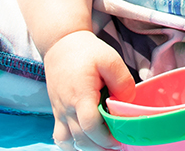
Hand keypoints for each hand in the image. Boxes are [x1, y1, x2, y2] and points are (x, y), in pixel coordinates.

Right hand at [42, 30, 136, 150]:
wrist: (60, 43)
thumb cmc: (86, 51)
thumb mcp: (110, 59)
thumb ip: (122, 82)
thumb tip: (127, 103)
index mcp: (80, 96)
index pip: (91, 128)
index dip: (107, 138)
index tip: (121, 138)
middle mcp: (67, 108)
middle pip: (82, 140)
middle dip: (101, 146)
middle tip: (118, 143)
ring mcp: (60, 112)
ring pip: (69, 143)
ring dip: (87, 147)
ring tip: (103, 142)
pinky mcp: (57, 113)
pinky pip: (61, 138)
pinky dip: (73, 144)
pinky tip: (87, 140)